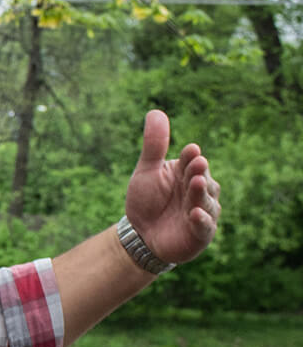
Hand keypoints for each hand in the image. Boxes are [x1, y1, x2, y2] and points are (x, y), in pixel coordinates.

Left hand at [125, 110, 220, 264]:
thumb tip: (155, 111)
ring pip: (205, 201)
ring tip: (196, 183)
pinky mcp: (201, 233)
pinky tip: (195, 214)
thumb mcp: (147, 171)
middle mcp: (200, 190)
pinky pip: (205, 226)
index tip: (190, 150)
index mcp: (187, 172)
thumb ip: (154, 145)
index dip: (190, 157)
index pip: (190, 161)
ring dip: (200, 193)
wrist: (141, 235)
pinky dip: (202, 220)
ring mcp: (203, 211)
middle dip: (198, 172)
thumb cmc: (147, 200)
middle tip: (196, 164)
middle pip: (202, 179)